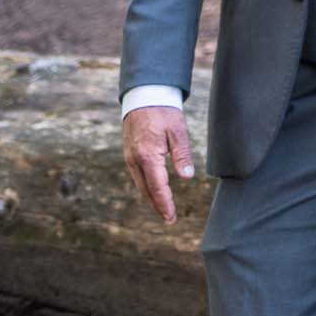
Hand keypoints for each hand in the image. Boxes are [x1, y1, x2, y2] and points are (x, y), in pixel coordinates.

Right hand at [120, 105, 194, 223]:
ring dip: (151, 198)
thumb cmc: (164, 112)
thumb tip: (187, 177)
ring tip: (163, 209)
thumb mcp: (178, 131)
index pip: (158, 186)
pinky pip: (138, 176)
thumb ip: (182, 155)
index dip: (165, 203)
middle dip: (158, 205)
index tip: (171, 217)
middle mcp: (135, 160)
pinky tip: (154, 191)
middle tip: (169, 219)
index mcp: (148, 156)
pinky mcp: (129, 154)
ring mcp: (130, 158)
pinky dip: (146, 186)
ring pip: (140, 184)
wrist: (143, 96)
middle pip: (147, 190)